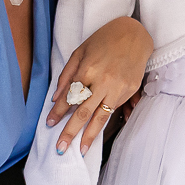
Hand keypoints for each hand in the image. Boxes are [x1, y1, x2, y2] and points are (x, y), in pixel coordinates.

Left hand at [47, 17, 151, 154]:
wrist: (134, 34)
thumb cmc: (104, 40)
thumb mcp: (80, 52)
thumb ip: (67, 76)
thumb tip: (56, 98)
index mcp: (88, 69)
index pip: (70, 97)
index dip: (58, 112)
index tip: (49, 124)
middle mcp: (103, 81)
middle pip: (84, 112)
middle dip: (70, 132)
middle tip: (60, 148)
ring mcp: (119, 88)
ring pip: (101, 117)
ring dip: (89, 135)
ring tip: (80, 150)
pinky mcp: (130, 91)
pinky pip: (115, 109)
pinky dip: (105, 122)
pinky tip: (96, 133)